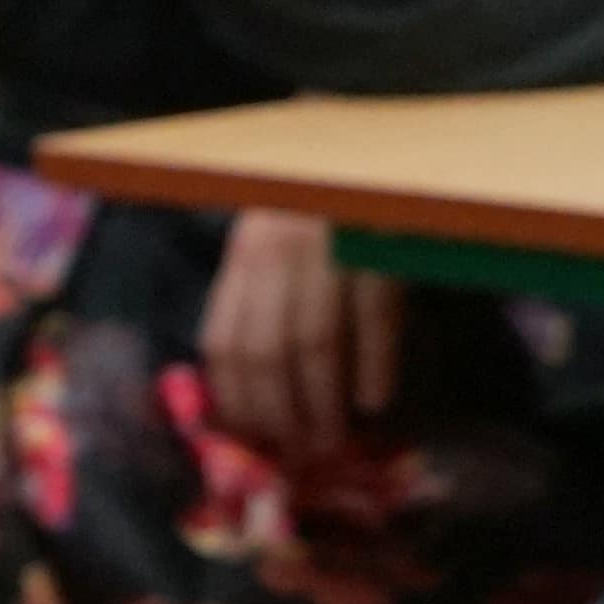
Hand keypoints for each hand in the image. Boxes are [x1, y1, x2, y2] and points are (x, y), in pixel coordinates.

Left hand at [195, 206, 403, 454]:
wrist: (372, 152)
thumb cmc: (325, 202)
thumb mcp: (276, 238)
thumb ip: (260, 296)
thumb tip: (255, 381)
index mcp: (245, 255)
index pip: (224, 341)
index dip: (235, 397)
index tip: (250, 437)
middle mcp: (275, 254)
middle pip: (265, 352)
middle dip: (278, 413)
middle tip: (298, 452)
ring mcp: (327, 252)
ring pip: (314, 345)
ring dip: (321, 403)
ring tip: (331, 440)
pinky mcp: (380, 252)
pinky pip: (373, 321)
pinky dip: (373, 367)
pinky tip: (374, 402)